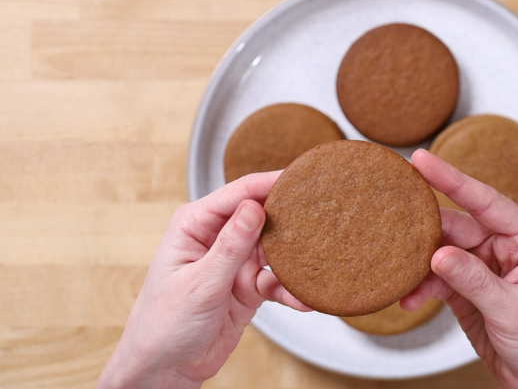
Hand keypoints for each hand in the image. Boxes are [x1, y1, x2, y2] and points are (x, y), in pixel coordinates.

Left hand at [98, 172, 309, 388]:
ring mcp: (234, 262)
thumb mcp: (200, 283)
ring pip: (275, 250)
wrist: (164, 368)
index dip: (271, 183)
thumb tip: (254, 207)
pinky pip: (277, 282)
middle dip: (291, 220)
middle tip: (322, 217)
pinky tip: (302, 299)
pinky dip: (291, 290)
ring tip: (317, 263)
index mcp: (196, 225)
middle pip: (263, 217)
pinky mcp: (248, 286)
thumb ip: (230, 246)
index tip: (301, 179)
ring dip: (294, 261)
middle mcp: (217, 238)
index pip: (239, 194)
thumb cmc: (163, 323)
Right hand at [402, 150, 517, 388]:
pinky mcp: (468, 289)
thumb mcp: (513, 310)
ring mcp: (484, 267)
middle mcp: (505, 246)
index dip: (450, 178)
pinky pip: (437, 279)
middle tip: (391, 226)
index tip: (421, 160)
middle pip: (456, 226)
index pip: (485, 201)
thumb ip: (474, 280)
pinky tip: (409, 298)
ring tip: (398, 274)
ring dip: (419, 265)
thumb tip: (440, 254)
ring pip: (441, 252)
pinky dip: (421, 287)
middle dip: (424, 231)